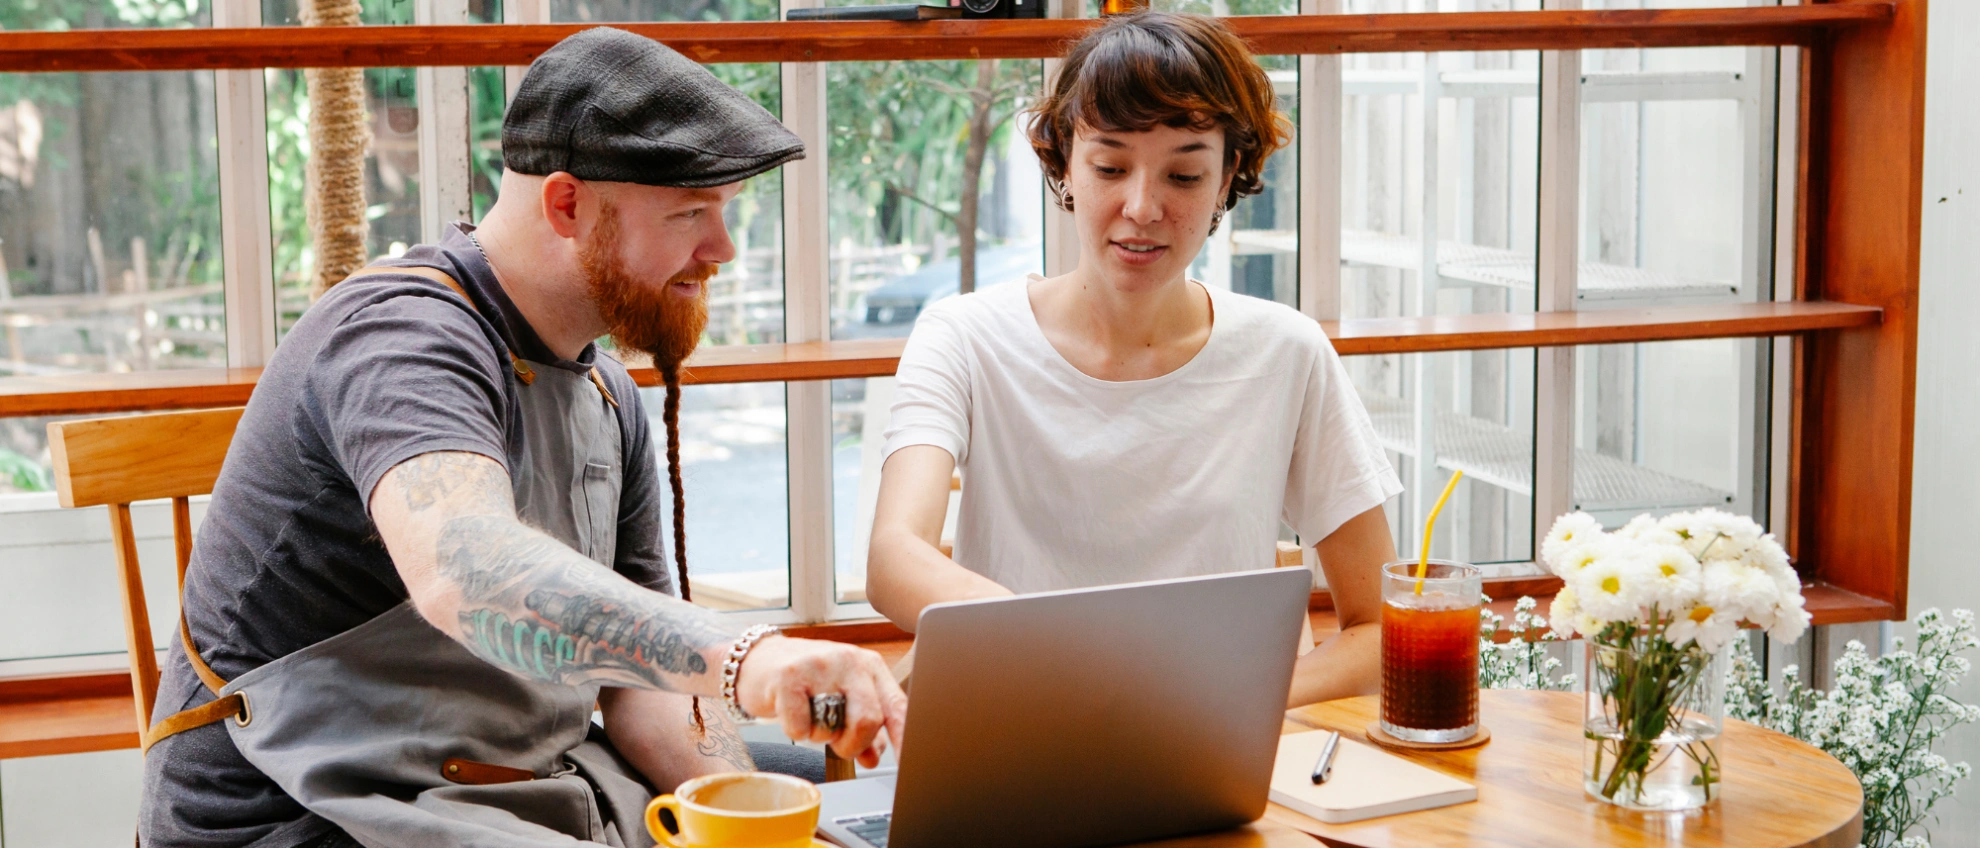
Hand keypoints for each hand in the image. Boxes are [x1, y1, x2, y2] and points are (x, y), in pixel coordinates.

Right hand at [732, 636, 907, 767]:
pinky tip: (792, 713)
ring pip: (833, 727)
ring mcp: (819, 666)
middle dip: (853, 744)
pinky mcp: (788, 677)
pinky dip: (797, 731)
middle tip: (839, 742)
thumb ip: (863, 726)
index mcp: (870, 667)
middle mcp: (849, 661)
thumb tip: (875, 756)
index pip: (898, 707)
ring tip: (812, 716)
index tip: (911, 766)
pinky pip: (801, 727)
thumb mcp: (842, 698)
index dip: (905, 740)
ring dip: (821, 736)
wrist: (757, 660)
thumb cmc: (806, 681)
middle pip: (869, 720)